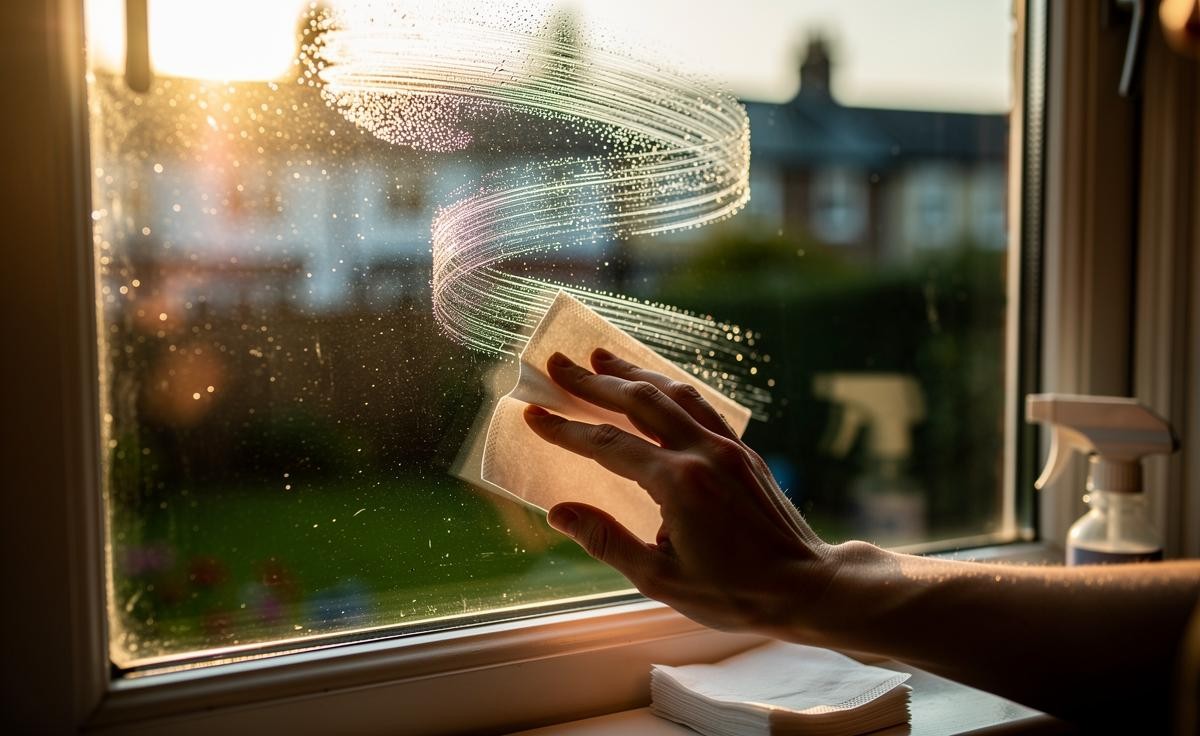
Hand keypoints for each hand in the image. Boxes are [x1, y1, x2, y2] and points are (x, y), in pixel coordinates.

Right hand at [523, 348, 836, 637]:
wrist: (807, 585)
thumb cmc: (735, 593)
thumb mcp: (661, 580)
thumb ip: (607, 542)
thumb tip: (559, 513)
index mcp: (678, 483)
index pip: (608, 444)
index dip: (566, 429)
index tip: (533, 413)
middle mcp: (702, 452)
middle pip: (638, 401)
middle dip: (593, 381)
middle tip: (558, 363)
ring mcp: (727, 447)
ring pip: (674, 392)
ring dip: (634, 372)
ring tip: (602, 357)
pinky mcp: (744, 451)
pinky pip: (701, 404)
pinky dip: (670, 387)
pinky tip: (656, 384)